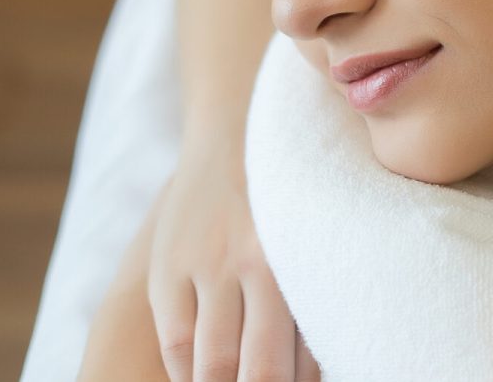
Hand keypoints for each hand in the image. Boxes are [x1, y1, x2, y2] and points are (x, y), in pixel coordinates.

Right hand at [147, 152, 319, 380]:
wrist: (238, 134)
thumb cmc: (292, 199)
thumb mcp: (312, 240)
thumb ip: (314, 295)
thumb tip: (323, 358)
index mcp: (302, 263)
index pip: (303, 358)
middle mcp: (258, 265)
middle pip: (258, 368)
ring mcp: (209, 267)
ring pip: (212, 360)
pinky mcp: (170, 267)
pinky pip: (175, 339)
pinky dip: (186, 372)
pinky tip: (198, 380)